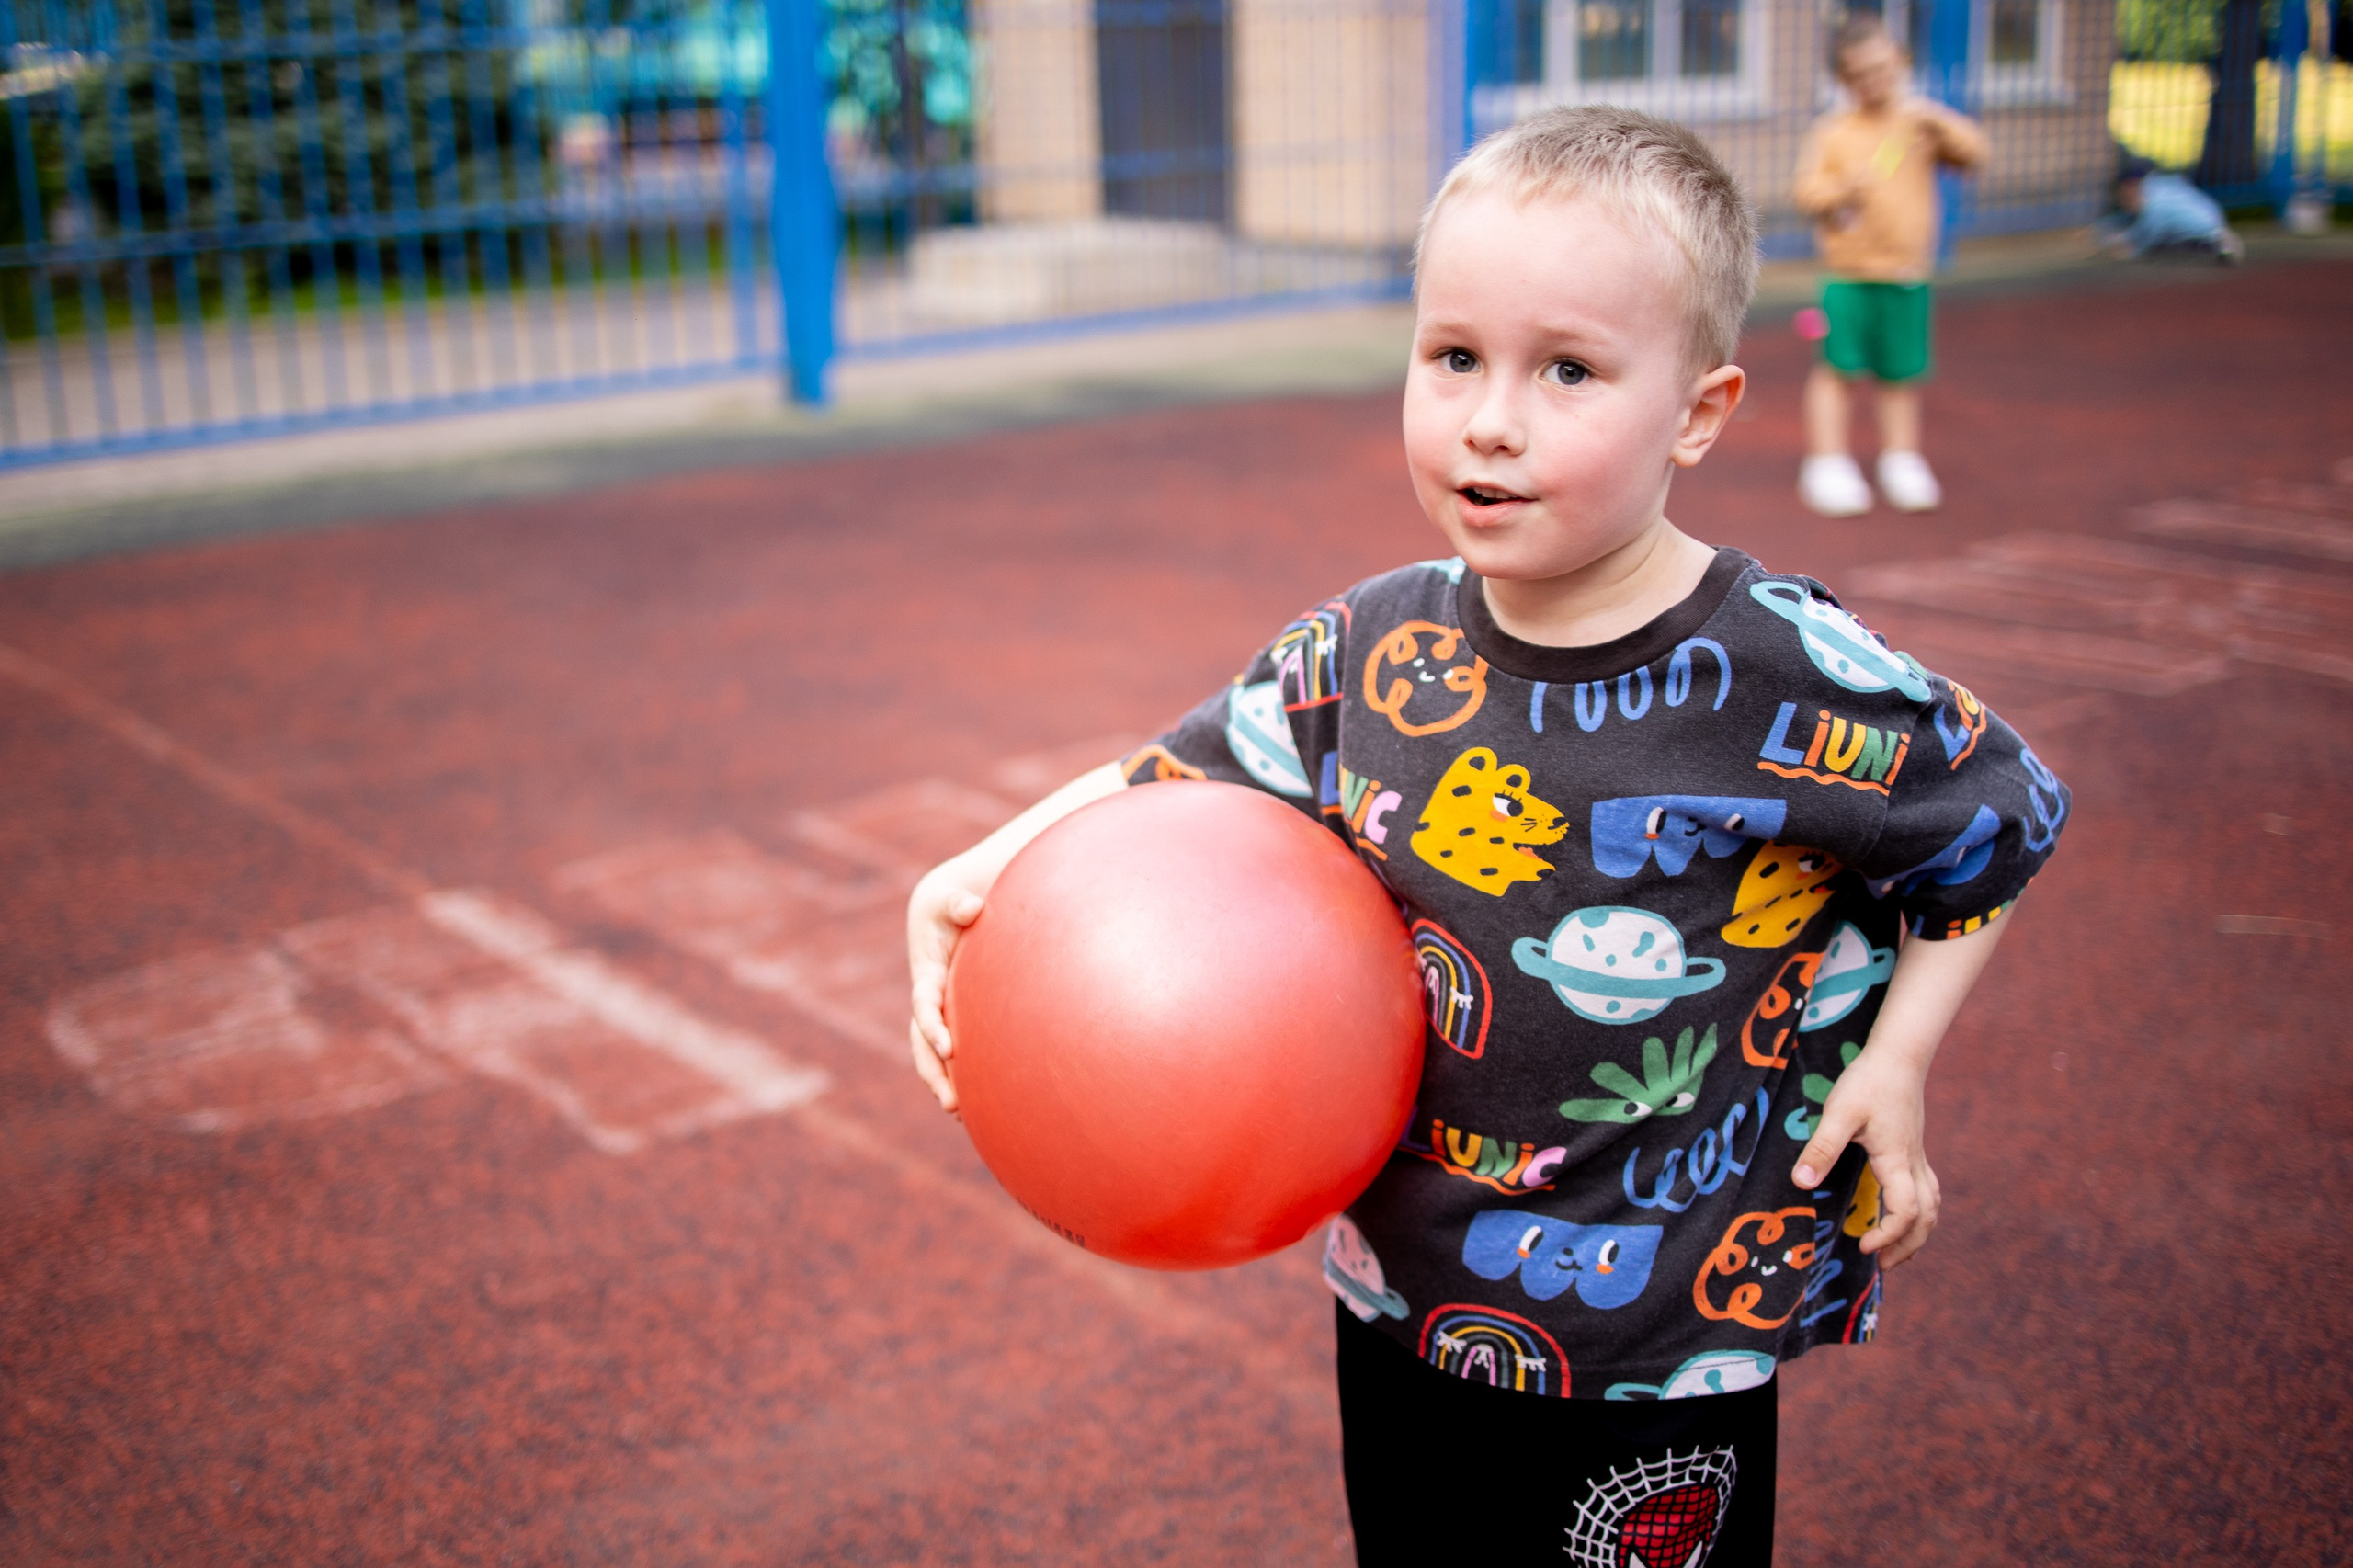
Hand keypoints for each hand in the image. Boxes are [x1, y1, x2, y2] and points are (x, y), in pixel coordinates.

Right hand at [907, 858, 986, 1113]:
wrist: (953, 905)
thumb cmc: (954, 900)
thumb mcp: (950, 896)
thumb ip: (959, 902)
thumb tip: (972, 908)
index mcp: (927, 972)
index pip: (925, 1004)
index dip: (933, 1026)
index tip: (949, 1049)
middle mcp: (929, 997)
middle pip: (923, 1043)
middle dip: (934, 1073)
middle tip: (952, 1103)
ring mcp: (942, 1009)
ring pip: (935, 1053)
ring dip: (944, 1082)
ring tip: (960, 1114)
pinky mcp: (957, 1014)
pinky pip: (955, 1048)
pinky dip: (961, 1073)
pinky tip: (978, 1101)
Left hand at [1790, 1044, 1941, 1267]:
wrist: (1898, 1057)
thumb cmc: (1869, 1082)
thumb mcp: (1839, 1113)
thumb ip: (1821, 1148)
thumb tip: (1801, 1182)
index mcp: (1897, 1161)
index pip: (1906, 1212)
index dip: (1889, 1235)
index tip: (1864, 1247)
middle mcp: (1913, 1163)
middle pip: (1927, 1217)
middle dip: (1909, 1246)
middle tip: (1883, 1266)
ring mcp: (1917, 1156)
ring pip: (1932, 1205)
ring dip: (1918, 1232)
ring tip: (1896, 1251)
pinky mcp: (1913, 1148)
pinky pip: (1926, 1190)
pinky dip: (1919, 1212)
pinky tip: (1900, 1214)